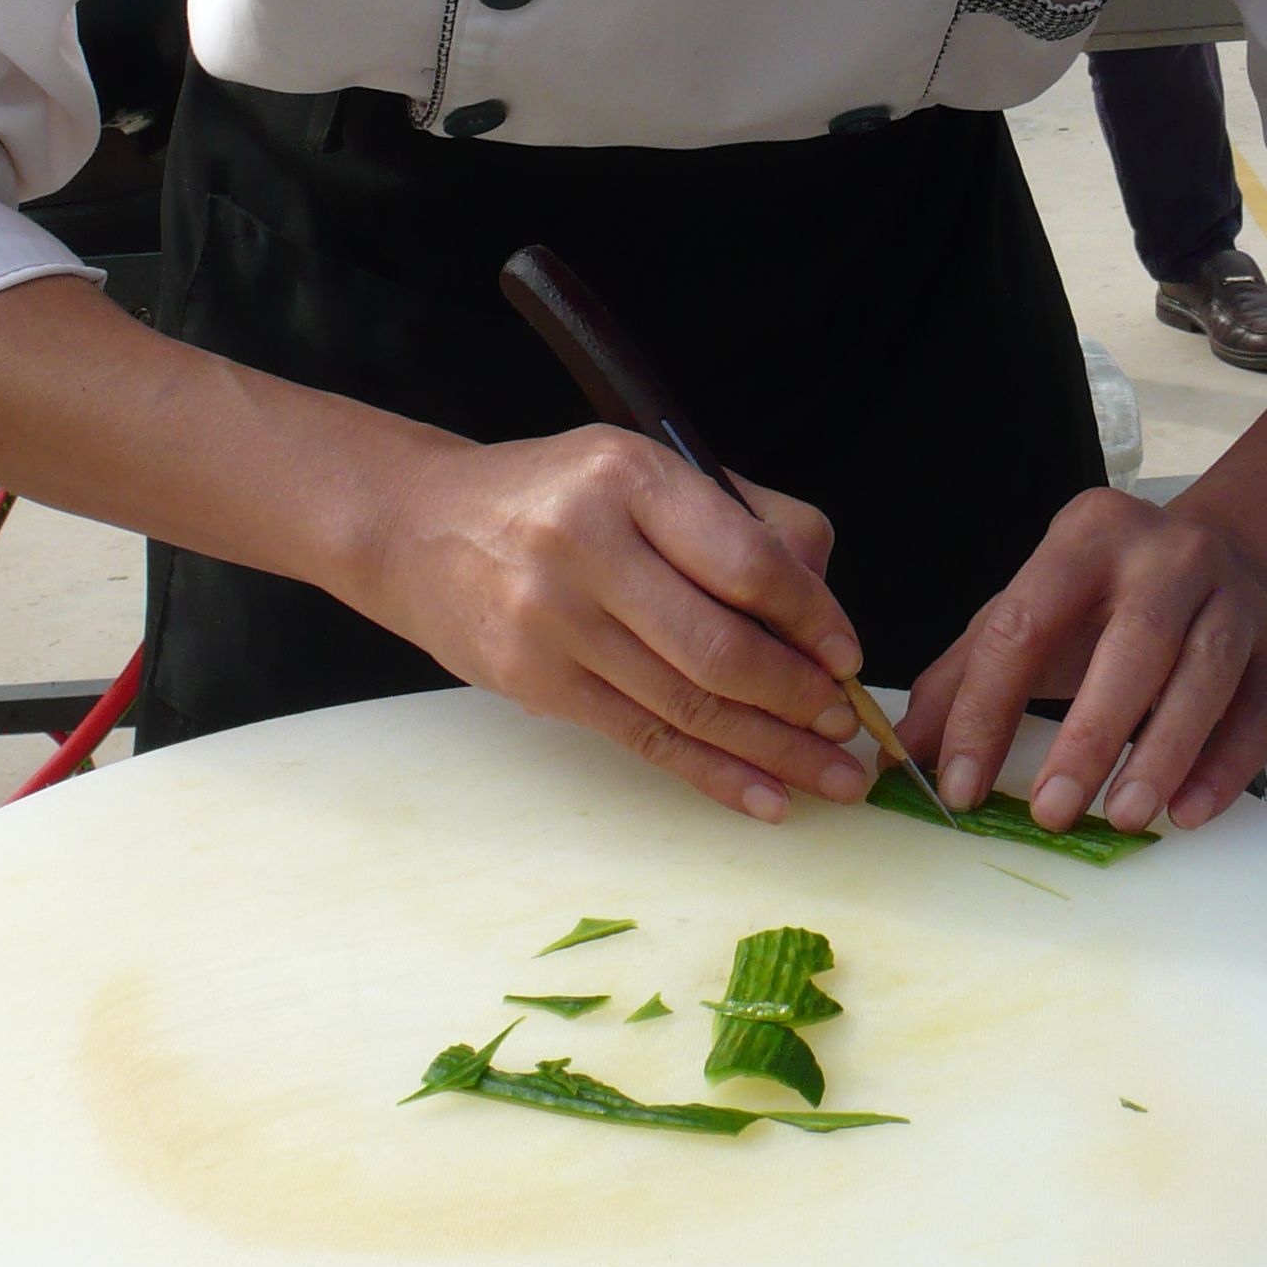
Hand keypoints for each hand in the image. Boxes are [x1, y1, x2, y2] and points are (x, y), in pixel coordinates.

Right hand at [370, 424, 873, 824]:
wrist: (418, 528)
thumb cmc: (555, 497)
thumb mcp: (642, 470)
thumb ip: (742, 520)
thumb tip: (822, 610)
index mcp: (629, 476)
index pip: (745, 559)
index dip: (812, 618)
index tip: (848, 654)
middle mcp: (585, 545)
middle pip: (719, 645)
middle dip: (799, 697)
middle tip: (848, 725)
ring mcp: (552, 620)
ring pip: (688, 703)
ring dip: (773, 750)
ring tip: (832, 775)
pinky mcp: (534, 682)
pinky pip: (644, 738)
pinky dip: (713, 773)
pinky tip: (765, 796)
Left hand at [898, 485, 1266, 836]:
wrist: (1229, 558)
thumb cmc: (1108, 601)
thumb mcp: (1030, 612)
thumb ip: (966, 675)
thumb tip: (901, 754)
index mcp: (1086, 536)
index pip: (1024, 623)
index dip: (987, 709)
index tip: (960, 785)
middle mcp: (1168, 554)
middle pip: (1132, 644)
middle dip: (1089, 734)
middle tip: (1053, 812)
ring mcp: (1234, 597)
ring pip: (1203, 675)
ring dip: (1162, 752)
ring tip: (1125, 817)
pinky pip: (1260, 711)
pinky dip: (1225, 765)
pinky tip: (1188, 810)